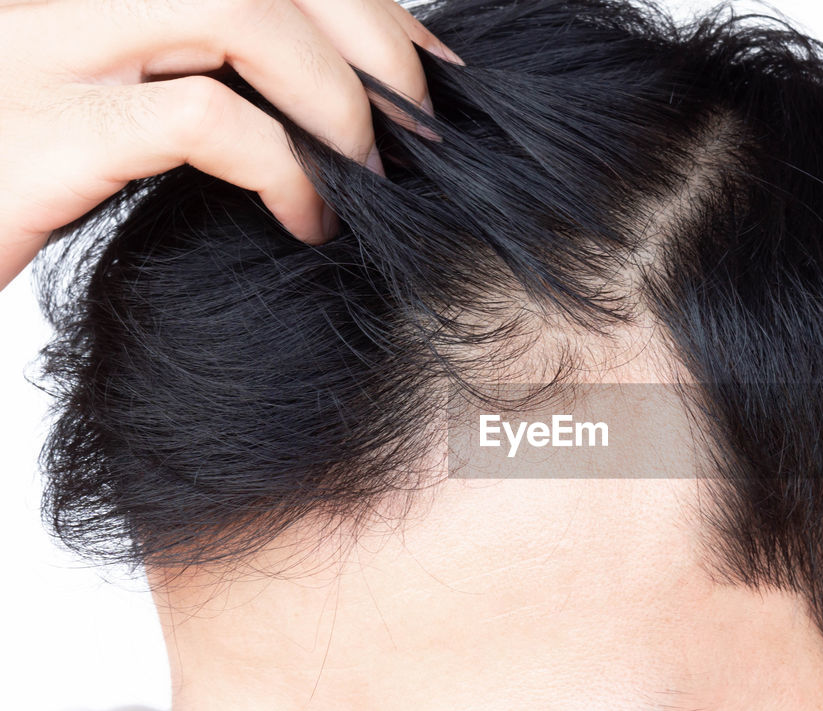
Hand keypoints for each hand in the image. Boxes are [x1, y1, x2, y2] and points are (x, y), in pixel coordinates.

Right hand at [0, 0, 460, 288]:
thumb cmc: (24, 172)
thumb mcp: (112, 98)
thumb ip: (197, 65)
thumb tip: (332, 91)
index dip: (364, 6)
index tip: (424, 69)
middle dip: (373, 38)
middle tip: (416, 125)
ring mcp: (48, 45)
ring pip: (237, 9)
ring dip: (335, 93)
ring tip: (365, 170)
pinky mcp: (46, 131)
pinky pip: (203, 118)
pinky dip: (284, 169)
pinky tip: (305, 219)